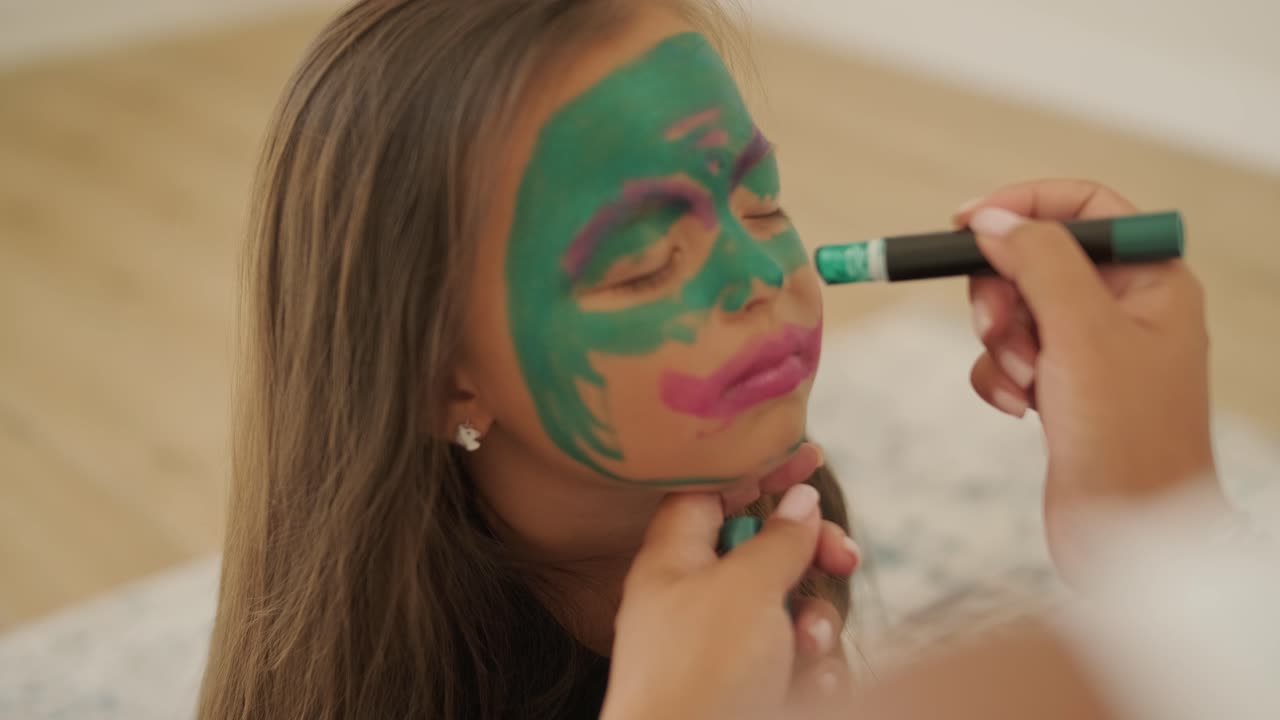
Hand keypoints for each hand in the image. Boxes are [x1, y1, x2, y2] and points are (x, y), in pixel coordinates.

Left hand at [602, 482, 859, 719]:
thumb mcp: (744, 590)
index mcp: (672, 561)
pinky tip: (811, 685)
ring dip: (814, 623)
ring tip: (806, 650)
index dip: (758, 467)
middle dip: (810, 555)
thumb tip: (801, 500)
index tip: (811, 454)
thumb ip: (777, 539)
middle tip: (843, 557)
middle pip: (762, 550)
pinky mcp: (747, 693)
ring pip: (786, 611)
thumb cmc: (702, 675)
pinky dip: (810, 670)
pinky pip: (792, 664)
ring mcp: (720, 652)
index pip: (711, 489)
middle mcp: (692, 600)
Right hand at [953, 180, 1222, 581]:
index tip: (965, 223)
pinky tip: (1021, 409)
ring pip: (1014, 310)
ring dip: (1002, 344)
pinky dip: (1000, 378)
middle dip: (1004, 293)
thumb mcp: (1082, 329)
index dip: (1025, 205)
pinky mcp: (1061, 389)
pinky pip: (1006, 357)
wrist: (1128, 534)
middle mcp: (1125, 307)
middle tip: (998, 327)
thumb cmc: (1127, 434)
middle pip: (1035, 259)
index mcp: (1152, 278)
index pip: (1085, 206)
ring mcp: (1092, 351)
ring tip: (1025, 383)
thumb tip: (991, 218)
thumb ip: (1038, 260)